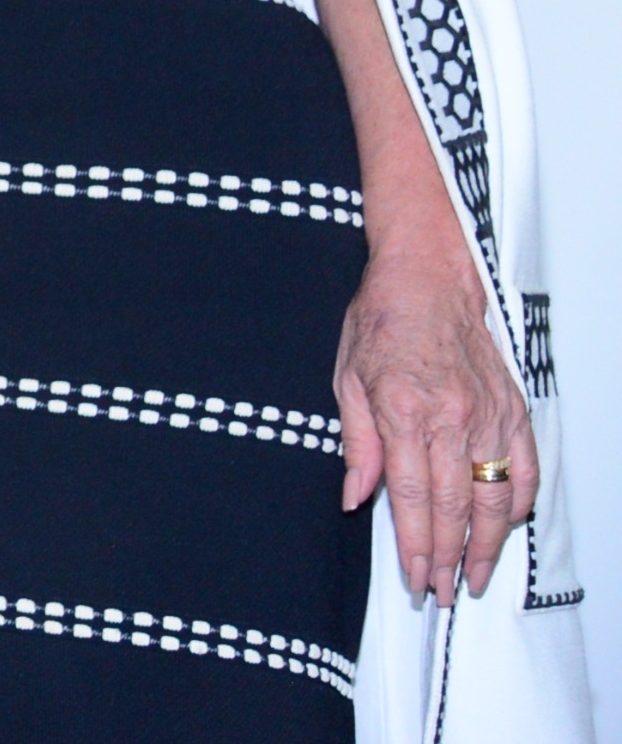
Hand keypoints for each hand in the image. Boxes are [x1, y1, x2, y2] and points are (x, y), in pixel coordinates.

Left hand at [337, 232, 536, 602]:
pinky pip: (524, 466)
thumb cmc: (382, 323)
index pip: (414, 498)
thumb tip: (355, 497)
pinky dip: (518, 501)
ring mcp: (488, 414)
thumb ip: (356, 443)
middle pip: (456, 507)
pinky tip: (506, 525)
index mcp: (404, 412)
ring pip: (495, 496)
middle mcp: (452, 418)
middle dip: (449, 558)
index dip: (416, 546)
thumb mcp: (346, 378)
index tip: (416, 578)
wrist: (428, 279)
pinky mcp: (512, 408)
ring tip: (476, 575)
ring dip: (487, 543)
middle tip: (444, 592)